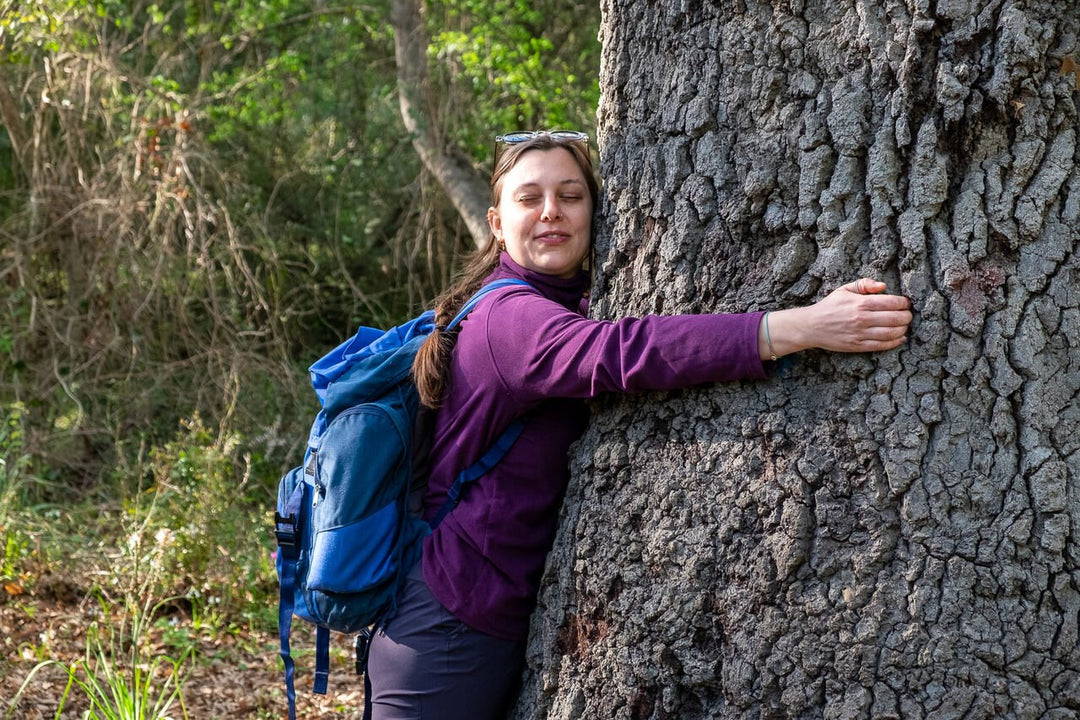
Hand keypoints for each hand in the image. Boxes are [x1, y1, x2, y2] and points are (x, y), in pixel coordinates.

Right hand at [759, 279, 911, 358]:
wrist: (811, 326)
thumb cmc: (829, 306)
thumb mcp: (844, 290)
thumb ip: (864, 284)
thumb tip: (883, 286)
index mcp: (860, 303)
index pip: (892, 302)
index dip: (904, 303)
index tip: (906, 303)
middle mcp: (862, 318)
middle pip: (896, 318)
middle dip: (907, 316)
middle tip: (908, 314)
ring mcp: (860, 333)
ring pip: (891, 333)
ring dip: (903, 329)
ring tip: (905, 325)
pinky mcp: (858, 345)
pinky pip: (882, 345)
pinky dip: (895, 342)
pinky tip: (900, 338)